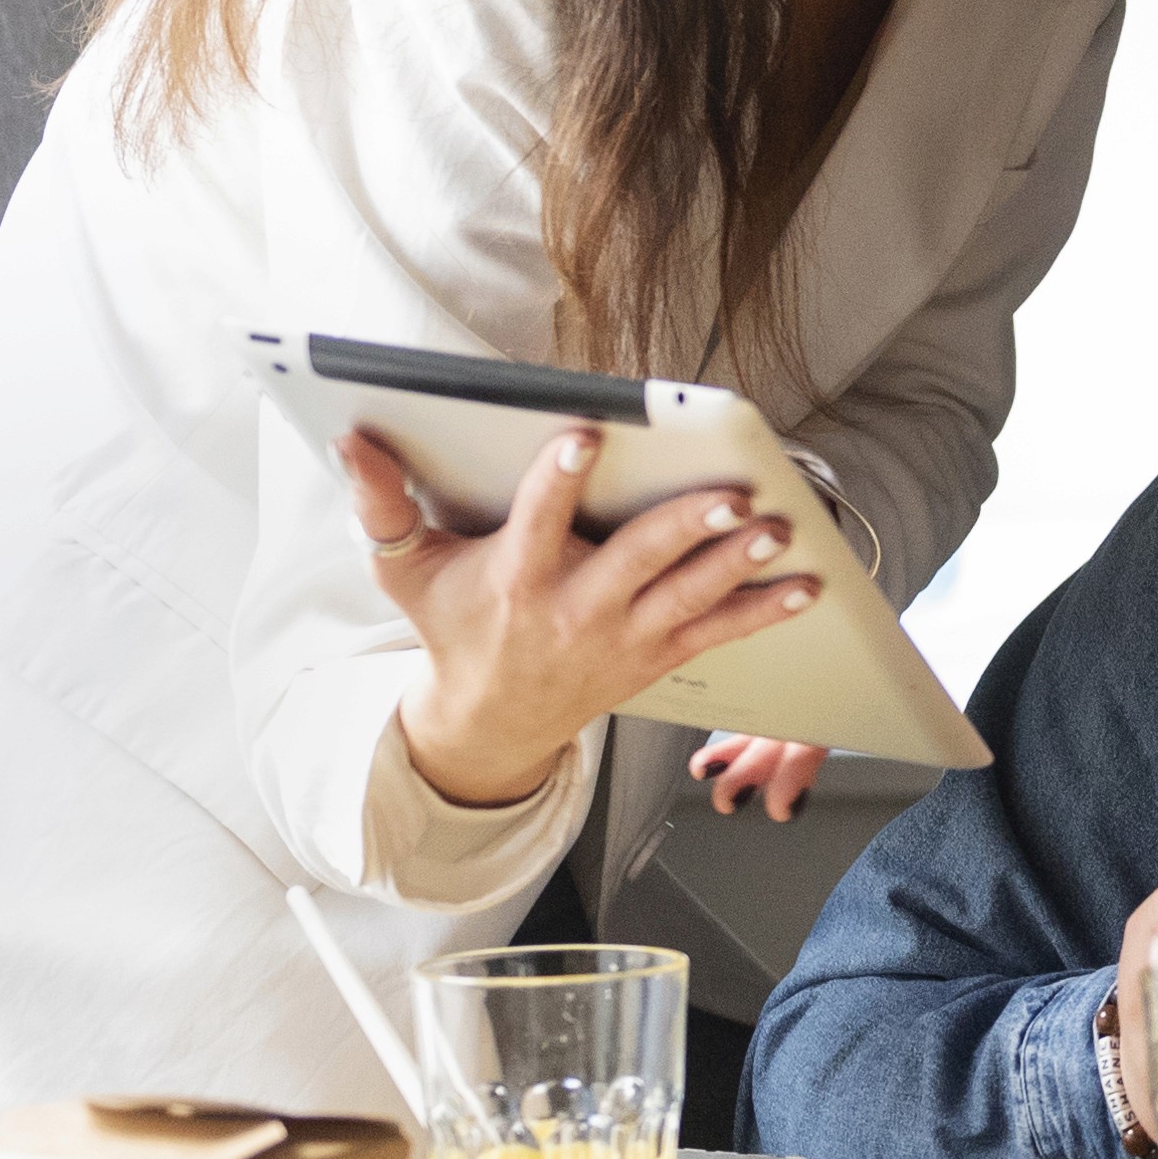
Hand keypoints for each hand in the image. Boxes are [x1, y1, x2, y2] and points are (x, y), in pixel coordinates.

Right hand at [356, 429, 814, 812]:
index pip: (537, 522)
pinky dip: (763, 610)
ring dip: (737, 562)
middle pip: (636, 561)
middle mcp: (574, 609)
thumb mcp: (405, 570)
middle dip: (685, 526)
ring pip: (688, 596)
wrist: (489, 721)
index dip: (556, 480)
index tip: (582, 437)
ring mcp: (622, 636)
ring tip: (777, 529)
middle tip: (729, 493)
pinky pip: (717, 632)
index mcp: (515, 579)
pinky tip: (807, 585)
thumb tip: (350, 438)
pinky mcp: (655, 654)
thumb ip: (380, 503)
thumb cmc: (453, 628)